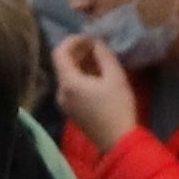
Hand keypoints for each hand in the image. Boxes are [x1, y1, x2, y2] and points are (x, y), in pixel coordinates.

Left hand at [46, 31, 137, 145]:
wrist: (118, 140)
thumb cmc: (118, 107)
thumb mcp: (115, 77)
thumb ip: (104, 55)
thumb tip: (97, 42)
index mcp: (68, 82)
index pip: (59, 52)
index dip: (73, 40)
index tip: (90, 37)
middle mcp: (61, 92)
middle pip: (63, 64)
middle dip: (78, 51)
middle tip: (98, 46)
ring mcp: (64, 103)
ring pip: (68, 76)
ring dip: (81, 64)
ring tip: (101, 60)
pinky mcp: (71, 111)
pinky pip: (72, 87)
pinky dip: (82, 77)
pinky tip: (99, 77)